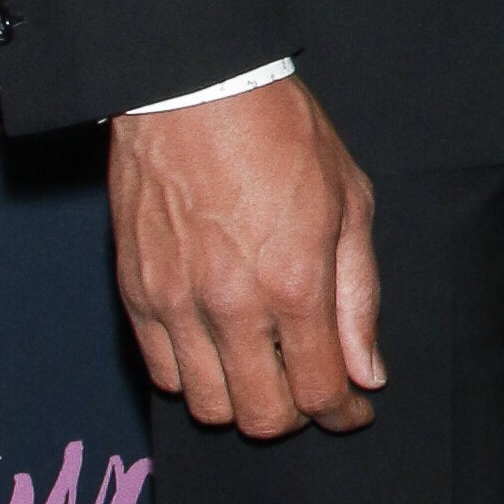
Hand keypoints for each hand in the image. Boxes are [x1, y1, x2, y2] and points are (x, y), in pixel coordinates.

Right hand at [107, 80, 381, 437]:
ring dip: (241, 401)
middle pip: (262, 416)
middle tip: (306, 388)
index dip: (342, 412)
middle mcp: (233, 304)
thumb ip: (358, 296)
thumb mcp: (348, 201)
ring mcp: (177, 302)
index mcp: (296, 283)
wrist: (195, 86)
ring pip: (207, 405)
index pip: (319, 392)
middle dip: (294, 414)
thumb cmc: (279, 132)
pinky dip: (192, 376)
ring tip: (259, 370)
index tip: (351, 409)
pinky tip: (215, 348)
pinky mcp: (136, 291)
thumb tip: (366, 372)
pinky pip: (161, 371)